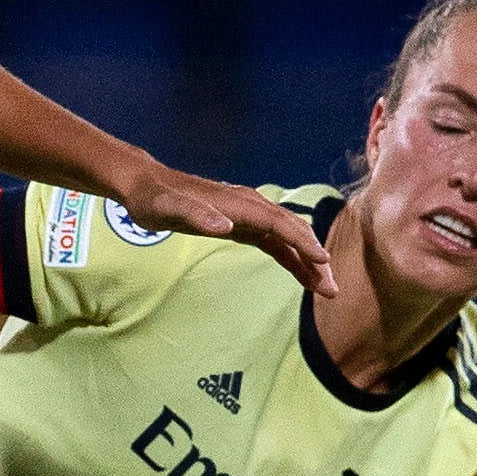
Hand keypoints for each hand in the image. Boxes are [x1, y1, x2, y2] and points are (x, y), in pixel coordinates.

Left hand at [116, 165, 335, 295]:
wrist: (145, 186)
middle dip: (313, 258)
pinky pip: (273, 243)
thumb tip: (225, 226)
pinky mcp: (242, 225)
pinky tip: (301, 274)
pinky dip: (290, 258)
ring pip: (286, 239)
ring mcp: (247, 216)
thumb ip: (196, 215)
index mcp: (238, 203)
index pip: (278, 223)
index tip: (322, 260)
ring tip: (324, 288)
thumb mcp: (168, 208)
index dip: (301, 241)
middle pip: (291, 232)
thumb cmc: (155, 199)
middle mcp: (249, 206)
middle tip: (331, 288)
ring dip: (307, 262)